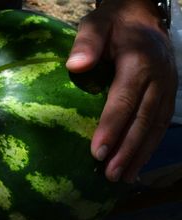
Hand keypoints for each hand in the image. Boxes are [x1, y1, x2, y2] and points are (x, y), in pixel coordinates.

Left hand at [66, 0, 177, 182]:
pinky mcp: (167, 95)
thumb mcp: (97, 23)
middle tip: (110, 175)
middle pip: (142, 119)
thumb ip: (87, 42)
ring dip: (139, 154)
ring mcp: (167, 88)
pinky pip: (160, 124)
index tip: (98, 152)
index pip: (124, 100)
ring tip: (122, 178)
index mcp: (139, 62)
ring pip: (154, 126)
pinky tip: (136, 164)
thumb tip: (75, 66)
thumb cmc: (114, 23)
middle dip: (127, 150)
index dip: (112, 127)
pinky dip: (148, 146)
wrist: (144, 18)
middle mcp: (158, 78)